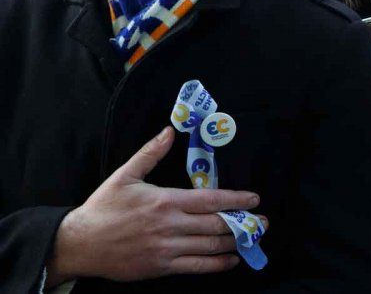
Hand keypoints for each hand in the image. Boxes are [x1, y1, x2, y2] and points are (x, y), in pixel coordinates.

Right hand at [45, 127, 263, 284]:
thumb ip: (151, 153)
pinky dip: (218, 264)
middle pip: (216, 224)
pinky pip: (196, 266)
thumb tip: (170, 131)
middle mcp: (170, 225)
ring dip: (235, 242)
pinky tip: (231, 259)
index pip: (210, 199)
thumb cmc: (103, 208)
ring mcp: (166, 248)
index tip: (254, 198)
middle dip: (244, 222)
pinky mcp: (161, 267)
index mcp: (165, 201)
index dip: (236, 199)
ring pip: (210, 246)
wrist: (80, 243)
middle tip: (262, 220)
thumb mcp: (125, 175)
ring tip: (252, 237)